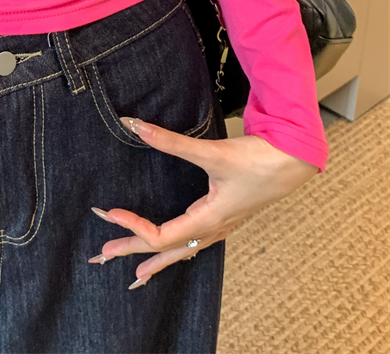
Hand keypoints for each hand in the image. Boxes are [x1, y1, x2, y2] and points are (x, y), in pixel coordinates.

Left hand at [89, 116, 317, 287]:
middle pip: (167, 249)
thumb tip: (135, 125)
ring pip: (182, 250)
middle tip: (102, 256)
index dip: (133, 228)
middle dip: (133, 252)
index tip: (110, 214)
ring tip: (136, 272)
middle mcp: (212, 229)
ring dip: (155, 258)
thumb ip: (171, 141)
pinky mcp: (224, 217)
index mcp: (208, 219)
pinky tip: (174, 251)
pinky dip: (177, 250)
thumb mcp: (212, 152)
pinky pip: (195, 243)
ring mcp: (220, 226)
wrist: (293, 162)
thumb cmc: (257, 160)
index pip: (161, 236)